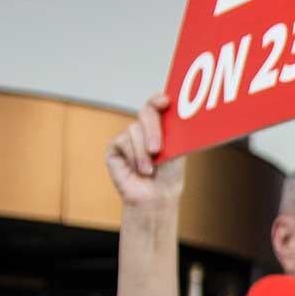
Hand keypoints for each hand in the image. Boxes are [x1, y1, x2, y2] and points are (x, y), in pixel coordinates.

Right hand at [105, 93, 184, 212]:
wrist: (156, 195)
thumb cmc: (170, 174)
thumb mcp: (177, 151)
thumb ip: (174, 132)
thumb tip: (179, 115)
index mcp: (162, 124)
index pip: (158, 104)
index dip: (158, 100)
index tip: (164, 101)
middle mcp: (145, 127)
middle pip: (146, 113)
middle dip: (152, 130)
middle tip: (157, 149)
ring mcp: (129, 135)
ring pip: (134, 130)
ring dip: (144, 154)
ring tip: (150, 170)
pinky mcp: (115, 146)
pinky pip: (123, 142)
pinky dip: (134, 157)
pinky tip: (138, 170)